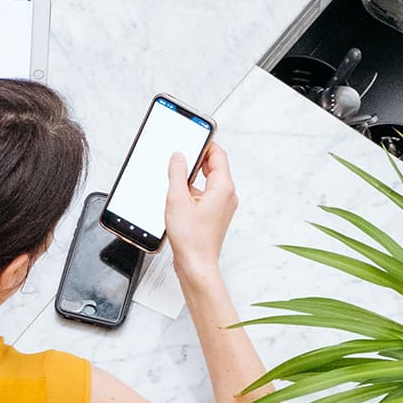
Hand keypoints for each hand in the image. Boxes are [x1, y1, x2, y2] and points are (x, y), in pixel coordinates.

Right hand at [164, 141, 236, 281]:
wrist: (196, 264)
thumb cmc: (191, 239)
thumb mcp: (177, 199)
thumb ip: (177, 173)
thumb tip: (178, 157)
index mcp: (223, 187)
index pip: (217, 154)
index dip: (204, 143)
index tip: (192, 137)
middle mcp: (227, 195)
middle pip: (214, 166)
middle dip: (197, 160)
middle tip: (179, 157)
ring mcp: (223, 206)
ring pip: (209, 181)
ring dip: (192, 178)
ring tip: (175, 182)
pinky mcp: (215, 214)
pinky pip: (206, 194)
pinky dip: (193, 191)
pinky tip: (178, 199)